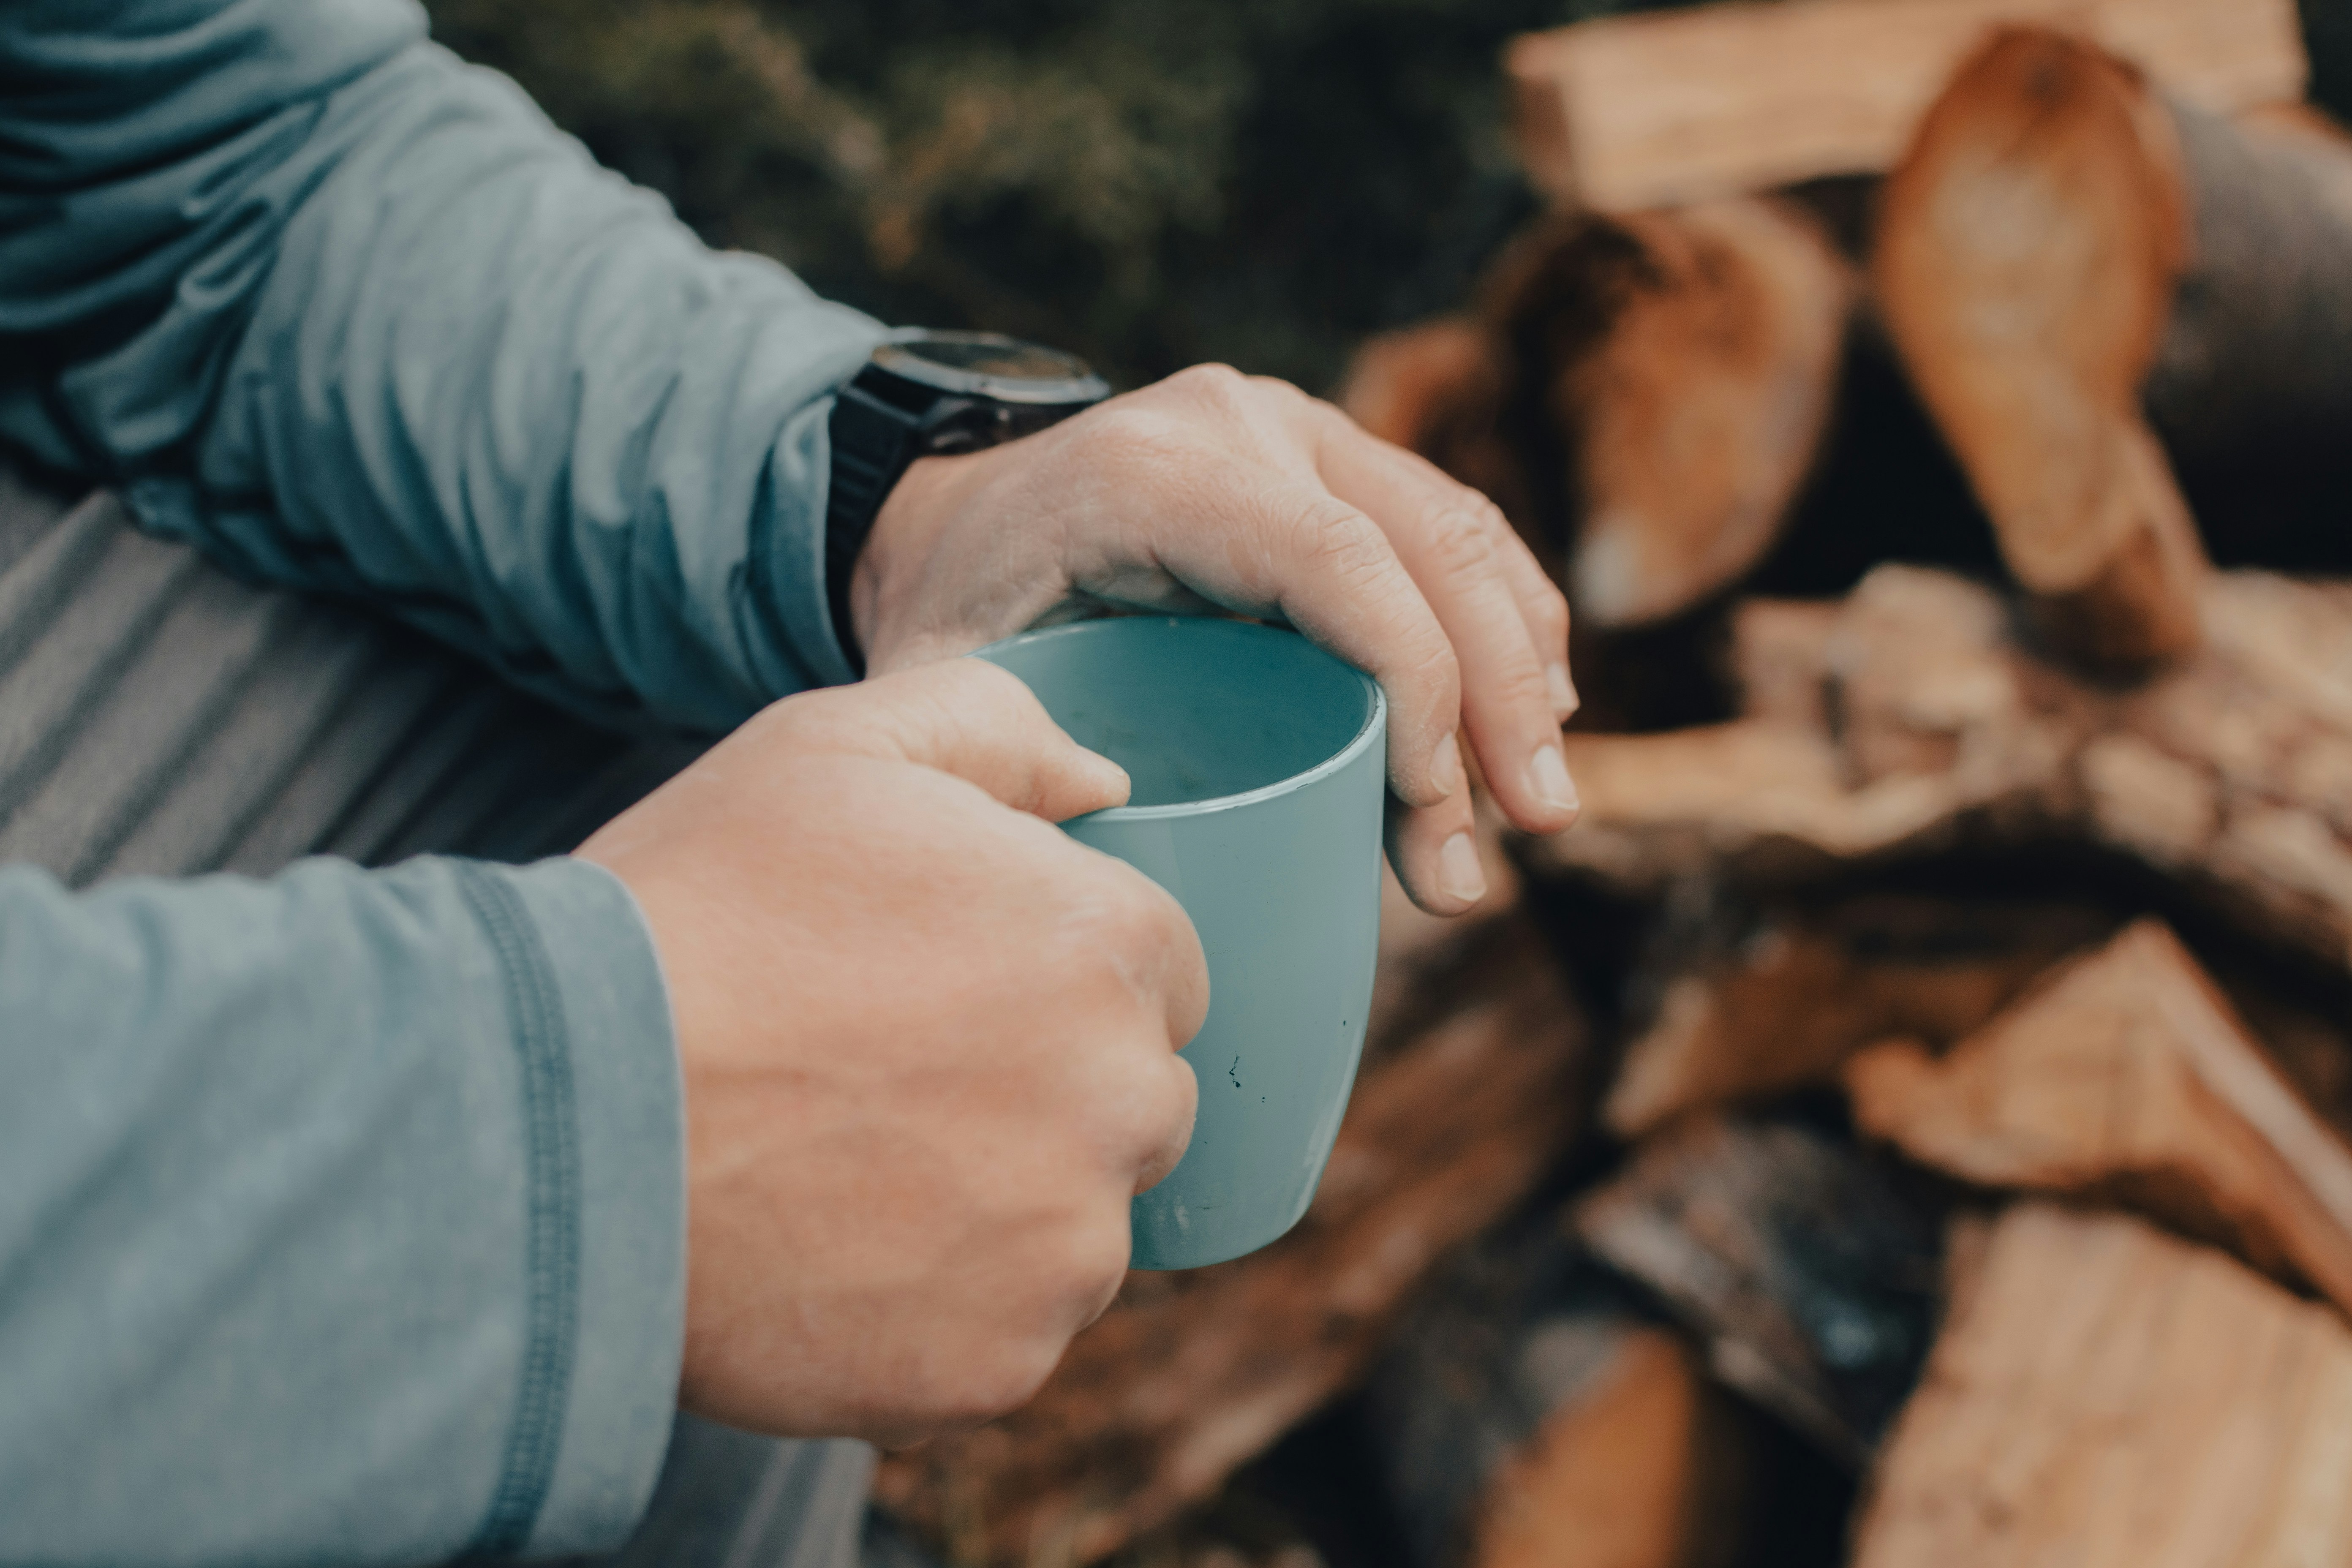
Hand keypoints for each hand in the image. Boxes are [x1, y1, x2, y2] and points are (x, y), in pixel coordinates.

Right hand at [576, 660, 1205, 1445]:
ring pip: (1073, 1232)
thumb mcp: (835, 751)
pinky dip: (935, 1316)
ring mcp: (1065, 1252)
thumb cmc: (693, 915)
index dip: (1053, 975)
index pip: (1157, 972)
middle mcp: (1123, 1102)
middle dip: (1043, 1095)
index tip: (952, 992)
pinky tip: (828, 1261)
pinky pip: (1002, 1340)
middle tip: (887, 1085)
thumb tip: (1104, 783)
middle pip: (1131, 1107)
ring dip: (995, 1212)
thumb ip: (998, 733)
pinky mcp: (996, 1370)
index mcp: (1108, 946)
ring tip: (843, 1176)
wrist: (557, 1118)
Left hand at [849, 365, 1579, 916]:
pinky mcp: (1330, 460)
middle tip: (1529, 832)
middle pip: (1427, 548)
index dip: (1416, 686)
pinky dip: (1505, 622)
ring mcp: (1297, 432)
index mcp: (1156, 472)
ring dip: (1520, 668)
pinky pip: (1449, 530)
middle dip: (1495, 700)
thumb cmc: (955, 612)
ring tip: (1540, 804)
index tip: (1434, 812)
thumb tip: (1145, 897)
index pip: (1336, 564)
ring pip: (1460, 534)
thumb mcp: (952, 685)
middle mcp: (1244, 426)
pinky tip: (1536, 714)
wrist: (947, 511)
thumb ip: (1025, 769)